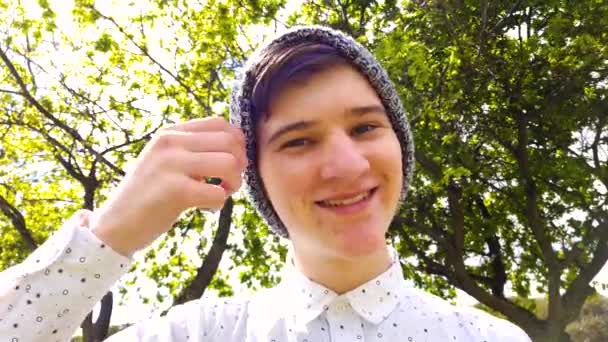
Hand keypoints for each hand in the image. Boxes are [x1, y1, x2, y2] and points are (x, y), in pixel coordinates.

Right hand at [90, 117, 246, 255]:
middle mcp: (170, 142)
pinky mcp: (175, 190)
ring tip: (219, 194)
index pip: (220, 124)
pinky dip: (220, 204)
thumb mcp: (165, 161)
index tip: (229, 165)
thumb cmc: (147, 196)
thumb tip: (237, 148)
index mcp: (170, 133)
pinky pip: (218, 193)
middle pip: (231, 142)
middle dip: (239, 165)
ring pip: (230, 164)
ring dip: (233, 183)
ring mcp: (171, 164)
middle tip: (228, 183)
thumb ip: (193, 149)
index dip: (236, 145)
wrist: (114, 226)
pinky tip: (206, 209)